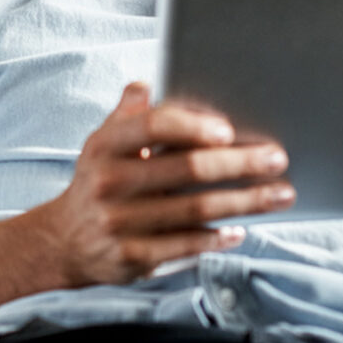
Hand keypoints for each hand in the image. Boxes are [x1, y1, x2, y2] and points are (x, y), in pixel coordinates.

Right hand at [37, 83, 294, 285]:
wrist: (62, 240)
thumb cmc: (98, 180)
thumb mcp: (103, 140)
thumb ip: (130, 113)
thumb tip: (147, 83)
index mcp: (106, 145)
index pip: (152, 127)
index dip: (191, 126)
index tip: (228, 129)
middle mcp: (110, 183)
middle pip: (186, 169)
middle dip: (239, 163)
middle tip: (276, 158)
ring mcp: (121, 223)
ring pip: (196, 209)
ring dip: (245, 201)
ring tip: (280, 193)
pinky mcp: (133, 258)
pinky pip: (186, 246)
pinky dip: (217, 237)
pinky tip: (242, 228)